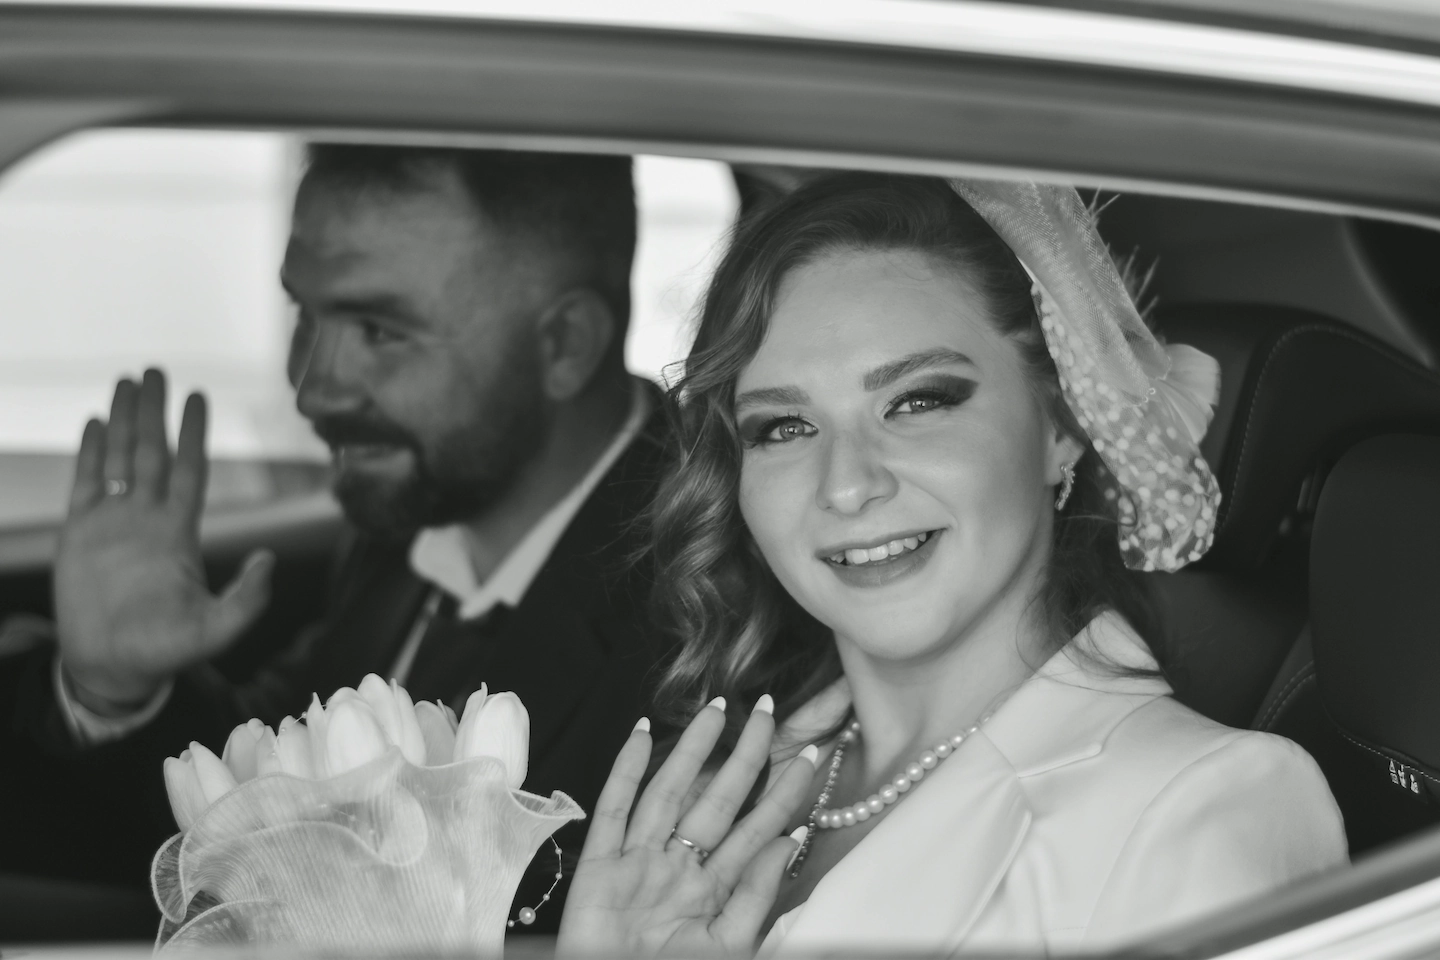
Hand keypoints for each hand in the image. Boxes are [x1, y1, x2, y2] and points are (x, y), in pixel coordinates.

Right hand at [54, 369, 273, 712]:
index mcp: (180, 533)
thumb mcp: (217, 629)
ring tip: (126, 380)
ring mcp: (113, 524)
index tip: (199, 396)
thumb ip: (247, 598)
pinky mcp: (79, 535)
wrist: (113, 668)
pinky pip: (85, 484)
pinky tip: (96, 421)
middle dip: (155, 412)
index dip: (194, 434)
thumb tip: (269, 559)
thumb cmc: (167, 653)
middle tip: (156, 369)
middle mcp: (148, 519)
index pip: (190, 471)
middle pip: (153, 453)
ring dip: (125, 421)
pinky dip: (90, 453)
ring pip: (120, 459)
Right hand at [557, 697, 817, 957]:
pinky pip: (612, 811)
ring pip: (668, 793)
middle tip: (766, 709)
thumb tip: (787, 840)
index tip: (810, 755)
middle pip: (717, 799)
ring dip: (691, 750)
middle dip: (744, 755)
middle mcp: (679, 867)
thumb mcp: (726, 947)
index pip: (757, 828)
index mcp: (714, 890)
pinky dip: (625, 772)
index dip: (784, 792)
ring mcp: (638, 863)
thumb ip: (755, 896)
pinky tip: (641, 735)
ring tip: (714, 710)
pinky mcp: (598, 868)